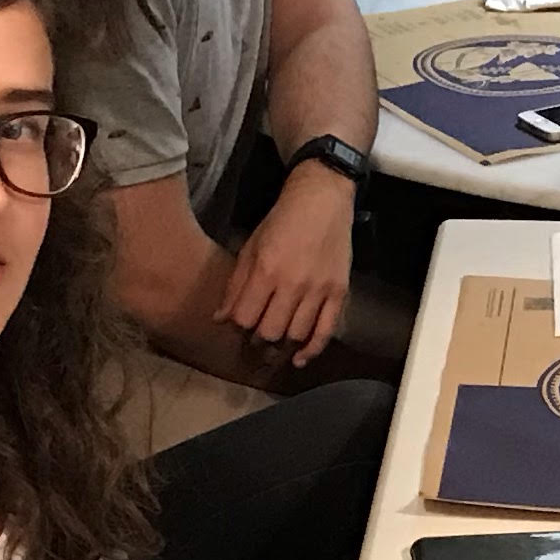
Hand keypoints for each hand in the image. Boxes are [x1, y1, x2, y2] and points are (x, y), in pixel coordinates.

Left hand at [220, 173, 352, 362]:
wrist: (322, 200)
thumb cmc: (281, 221)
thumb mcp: (250, 247)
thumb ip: (236, 285)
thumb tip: (220, 319)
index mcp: (266, 271)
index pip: (245, 317)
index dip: (238, 326)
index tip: (239, 323)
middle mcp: (293, 284)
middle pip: (269, 331)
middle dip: (257, 338)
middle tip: (255, 334)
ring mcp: (319, 290)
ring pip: (295, 334)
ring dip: (281, 344)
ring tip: (274, 341)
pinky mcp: (339, 293)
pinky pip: (325, 331)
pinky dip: (311, 350)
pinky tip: (298, 359)